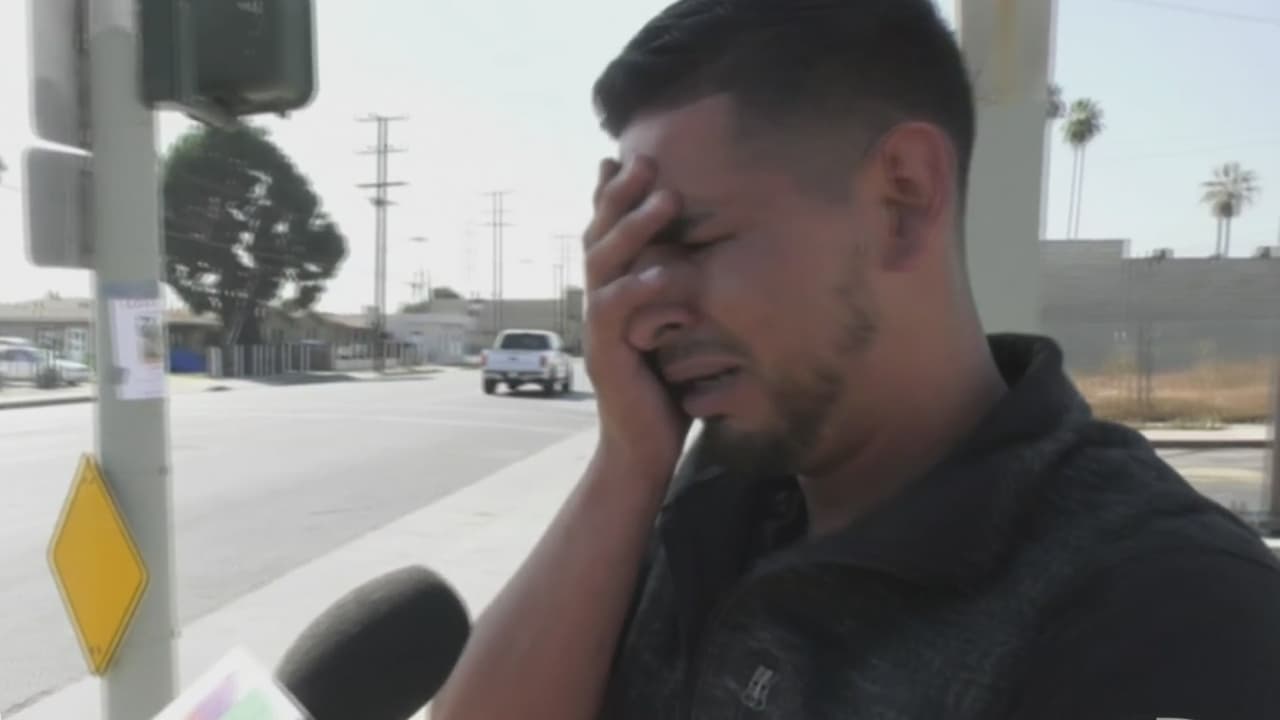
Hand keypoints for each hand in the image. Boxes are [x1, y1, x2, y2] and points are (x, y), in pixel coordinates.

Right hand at [582, 156, 689, 485]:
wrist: (642, 450)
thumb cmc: (666, 392)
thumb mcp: (677, 332)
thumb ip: (679, 297)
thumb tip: (706, 263)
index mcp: (613, 295)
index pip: (606, 235)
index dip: (610, 197)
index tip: (622, 156)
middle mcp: (598, 303)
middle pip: (599, 236)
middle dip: (621, 195)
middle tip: (646, 160)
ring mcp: (598, 328)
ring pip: (605, 264)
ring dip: (634, 229)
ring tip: (665, 199)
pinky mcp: (607, 355)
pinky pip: (616, 312)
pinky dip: (641, 289)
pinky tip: (665, 272)